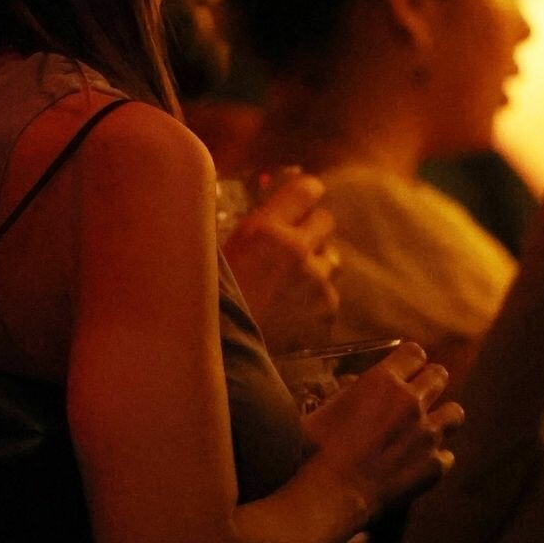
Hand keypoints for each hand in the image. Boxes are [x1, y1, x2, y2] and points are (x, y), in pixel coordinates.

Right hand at [223, 171, 340, 352]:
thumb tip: (269, 214)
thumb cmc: (210, 300)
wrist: (222, 352)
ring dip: (317, 264)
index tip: (302, 199)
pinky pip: (330, 294)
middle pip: (326, 220)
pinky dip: (317, 299)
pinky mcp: (327, 309)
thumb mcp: (219, 251)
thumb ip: (251, 229)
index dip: (306, 193)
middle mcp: (297, 248)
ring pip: (333, 258)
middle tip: (295, 243)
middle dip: (312, 229)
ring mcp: (316, 281)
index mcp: (265, 229)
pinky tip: (295, 310)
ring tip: (294, 282)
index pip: (307, 189)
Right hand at [306, 341, 463, 520]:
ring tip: (426, 430)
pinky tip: (419, 465)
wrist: (331, 494)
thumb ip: (347, 393)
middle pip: (439, 376)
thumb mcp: (324, 408)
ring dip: (442, 417)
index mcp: (383, 381)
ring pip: (455, 413)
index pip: (414, 353)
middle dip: (430, 383)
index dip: (409, 361)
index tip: (403, 371)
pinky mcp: (435, 466)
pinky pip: (448, 455)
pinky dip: (435, 458)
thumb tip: (353, 387)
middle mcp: (412, 402)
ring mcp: (428, 435)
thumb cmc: (315, 449)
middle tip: (417, 397)